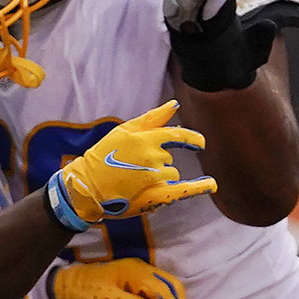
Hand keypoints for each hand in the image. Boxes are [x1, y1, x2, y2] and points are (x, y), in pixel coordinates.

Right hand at [44, 100, 215, 229]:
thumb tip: (175, 104)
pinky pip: (185, 190)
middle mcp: (153, 157)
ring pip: (170, 173)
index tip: (200, 143)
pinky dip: (200, 187)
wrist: (87, 187)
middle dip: (156, 161)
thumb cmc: (102, 156)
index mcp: (146, 139)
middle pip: (169, 158)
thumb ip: (152, 118)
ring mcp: (156, 177)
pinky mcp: (157, 195)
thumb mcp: (123, 131)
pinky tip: (211, 184)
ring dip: (159, 176)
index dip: (191, 139)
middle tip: (131, 168)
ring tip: (134, 181)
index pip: (177, 135)